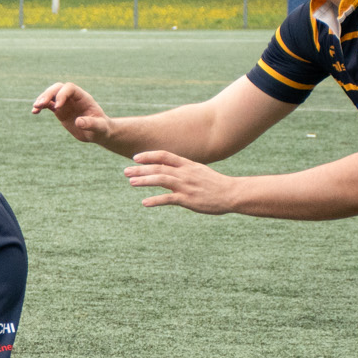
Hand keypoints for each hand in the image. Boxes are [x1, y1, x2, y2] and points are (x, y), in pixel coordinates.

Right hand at [32, 82, 111, 144]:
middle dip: (49, 94)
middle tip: (41, 104)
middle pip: (58, 88)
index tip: (57, 108)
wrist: (97, 133)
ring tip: (35, 108)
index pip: (70, 88)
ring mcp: (66, 103)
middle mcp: (73, 98)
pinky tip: (34, 112)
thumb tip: (78, 122)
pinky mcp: (60, 111)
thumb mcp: (99, 128)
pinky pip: (48, 105)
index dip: (62, 94)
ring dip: (42, 99)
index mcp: (83, 98)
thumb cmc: (101, 129)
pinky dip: (40, 107)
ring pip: (51, 94)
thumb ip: (91, 124)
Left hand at [123, 150, 241, 213]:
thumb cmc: (215, 184)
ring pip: (161, 179)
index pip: (164, 155)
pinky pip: (168, 199)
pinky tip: (144, 202)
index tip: (135, 158)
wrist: (232, 193)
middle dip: (140, 169)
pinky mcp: (188, 199)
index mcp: (188, 164)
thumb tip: (170, 169)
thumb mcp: (199, 171)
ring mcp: (186, 186)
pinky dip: (155, 200)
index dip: (149, 155)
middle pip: (159, 167)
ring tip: (131, 182)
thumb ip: (184, 169)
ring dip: (144, 180)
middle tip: (125, 171)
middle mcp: (185, 173)